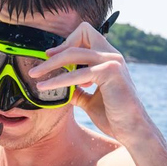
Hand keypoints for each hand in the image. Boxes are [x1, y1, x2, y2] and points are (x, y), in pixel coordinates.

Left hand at [28, 22, 150, 144]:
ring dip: (51, 64)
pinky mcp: (111, 72)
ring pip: (74, 52)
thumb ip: (77, 90)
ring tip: (35, 75)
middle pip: (81, 36)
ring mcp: (113, 62)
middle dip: (56, 50)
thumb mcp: (89, 99)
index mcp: (109, 58)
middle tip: (38, 66)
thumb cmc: (114, 116)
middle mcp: (112, 55)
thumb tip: (60, 88)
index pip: (87, 35)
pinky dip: (59, 80)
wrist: (131, 130)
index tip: (51, 56)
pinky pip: (77, 74)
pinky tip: (46, 87)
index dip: (67, 42)